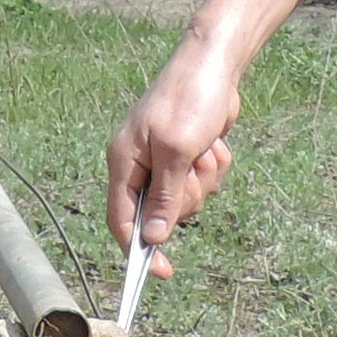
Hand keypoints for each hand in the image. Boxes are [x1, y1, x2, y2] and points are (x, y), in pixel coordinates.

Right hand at [109, 45, 245, 260]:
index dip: (138, 250)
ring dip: (205, 179)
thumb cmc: (189, 98)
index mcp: (125, 162)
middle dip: (186, 197)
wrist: (215, 64)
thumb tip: (153, 238)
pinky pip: (204, 181)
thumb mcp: (177, 151)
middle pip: (161, 214)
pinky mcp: (189, 156)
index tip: (161, 273)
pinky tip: (214, 142)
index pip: (121, 220)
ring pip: (187, 199)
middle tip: (194, 169)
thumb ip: (165, 197)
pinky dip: (214, 166)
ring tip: (206, 148)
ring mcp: (166, 161)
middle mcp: (141, 165)